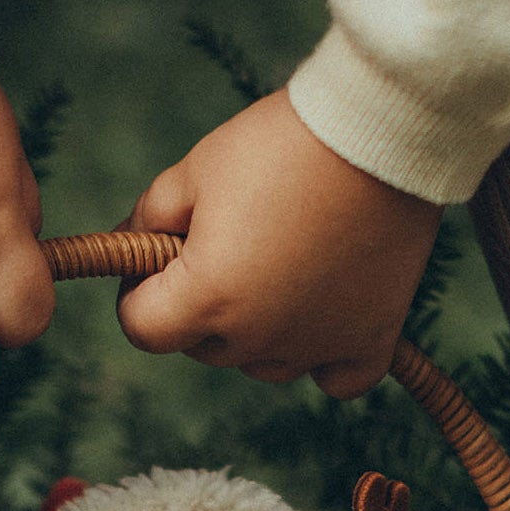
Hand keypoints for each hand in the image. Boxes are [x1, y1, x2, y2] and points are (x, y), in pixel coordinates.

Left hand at [117, 90, 441, 397]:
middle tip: (228, 245)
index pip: (142, 329)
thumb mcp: (196, 168)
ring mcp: (316, 346)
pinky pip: (336, 380)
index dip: (137, 293)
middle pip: (204, 349)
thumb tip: (129, 246)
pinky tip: (322, 321)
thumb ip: (149, 218)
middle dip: (200, 308)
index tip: (154, 262)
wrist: (380, 130)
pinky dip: (325, 359)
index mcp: (208, 299)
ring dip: (258, 331)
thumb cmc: (281, 143)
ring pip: (263, 365)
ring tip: (281, 265)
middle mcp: (258, 338)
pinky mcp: (369, 340)